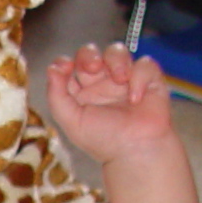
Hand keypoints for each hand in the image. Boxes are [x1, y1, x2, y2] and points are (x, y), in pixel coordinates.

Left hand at [44, 41, 177, 166]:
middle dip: (89, 55)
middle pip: (91, 53)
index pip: (69, 66)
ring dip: (116, 60)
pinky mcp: (149, 80)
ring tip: (120, 79)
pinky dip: (140, 77)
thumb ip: (56, 95)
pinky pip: (145, 64)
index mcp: (82, 91)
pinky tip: (136, 98)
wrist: (135, 151)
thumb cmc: (103, 140)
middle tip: (94, 68)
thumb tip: (52, 68)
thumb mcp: (71, 120)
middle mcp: (102, 82)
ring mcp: (125, 79)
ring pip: (117, 51)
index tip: (65, 67)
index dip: (65, 62)